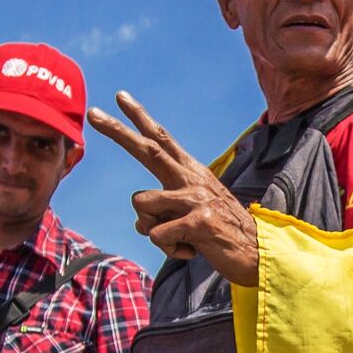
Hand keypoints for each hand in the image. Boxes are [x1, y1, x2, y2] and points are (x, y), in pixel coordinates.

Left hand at [88, 91, 258, 285]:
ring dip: (152, 228)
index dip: (140, 118)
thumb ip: (164, 212)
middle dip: (118, 131)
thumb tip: (140, 223)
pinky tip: (192, 250)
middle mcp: (192, 179)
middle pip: (148, 149)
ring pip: (142, 204)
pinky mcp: (199, 222)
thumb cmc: (221, 236)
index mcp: (191, 173)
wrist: (259, 254)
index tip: (120, 97)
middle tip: (94, 113)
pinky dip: (170, 249)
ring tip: (180, 239)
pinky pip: (157, 235)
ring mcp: (196, 198)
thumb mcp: (190, 216)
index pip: (162, 139)